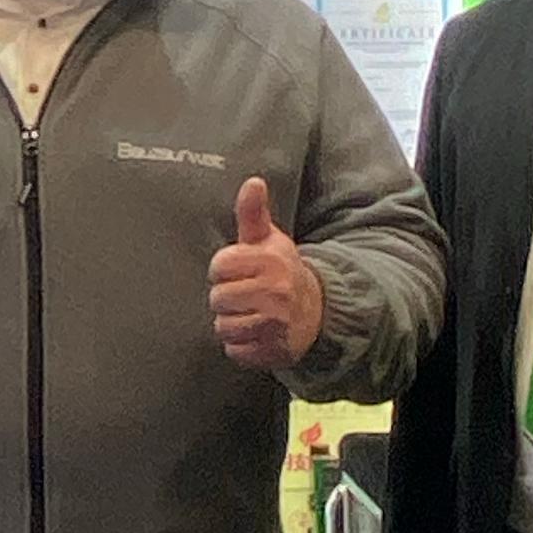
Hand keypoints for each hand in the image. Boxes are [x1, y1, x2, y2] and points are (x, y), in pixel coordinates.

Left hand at [209, 177, 326, 372]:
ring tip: (250, 314)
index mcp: (270, 262)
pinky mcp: (273, 351)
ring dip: (231, 323)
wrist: (315, 311)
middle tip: (246, 295)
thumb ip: (253, 213)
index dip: (223, 270)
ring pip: (223, 326)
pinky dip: (240, 346)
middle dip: (226, 298)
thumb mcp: (268, 240)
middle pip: (217, 298)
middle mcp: (275, 292)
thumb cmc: (281, 271)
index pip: (219, 266)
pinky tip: (255, 334)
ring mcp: (275, 324)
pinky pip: (234, 351)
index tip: (239, 271)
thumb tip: (253, 181)